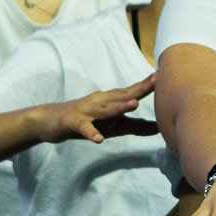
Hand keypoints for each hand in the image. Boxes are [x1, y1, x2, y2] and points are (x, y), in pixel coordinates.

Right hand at [32, 75, 158, 143]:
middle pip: (122, 95)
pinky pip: (83, 127)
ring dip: (119, 107)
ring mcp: (86, 110)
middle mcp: (100, 101)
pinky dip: (91, 133)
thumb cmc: (88, 120)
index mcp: (111, 100)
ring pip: (105, 109)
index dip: (148, 84)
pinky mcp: (72, 122)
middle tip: (157, 80)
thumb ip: (136, 127)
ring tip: (135, 105)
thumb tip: (159, 129)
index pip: (132, 91)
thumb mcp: (114, 126)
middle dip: (140, 89)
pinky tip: (99, 139)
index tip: (165, 76)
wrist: (50, 120)